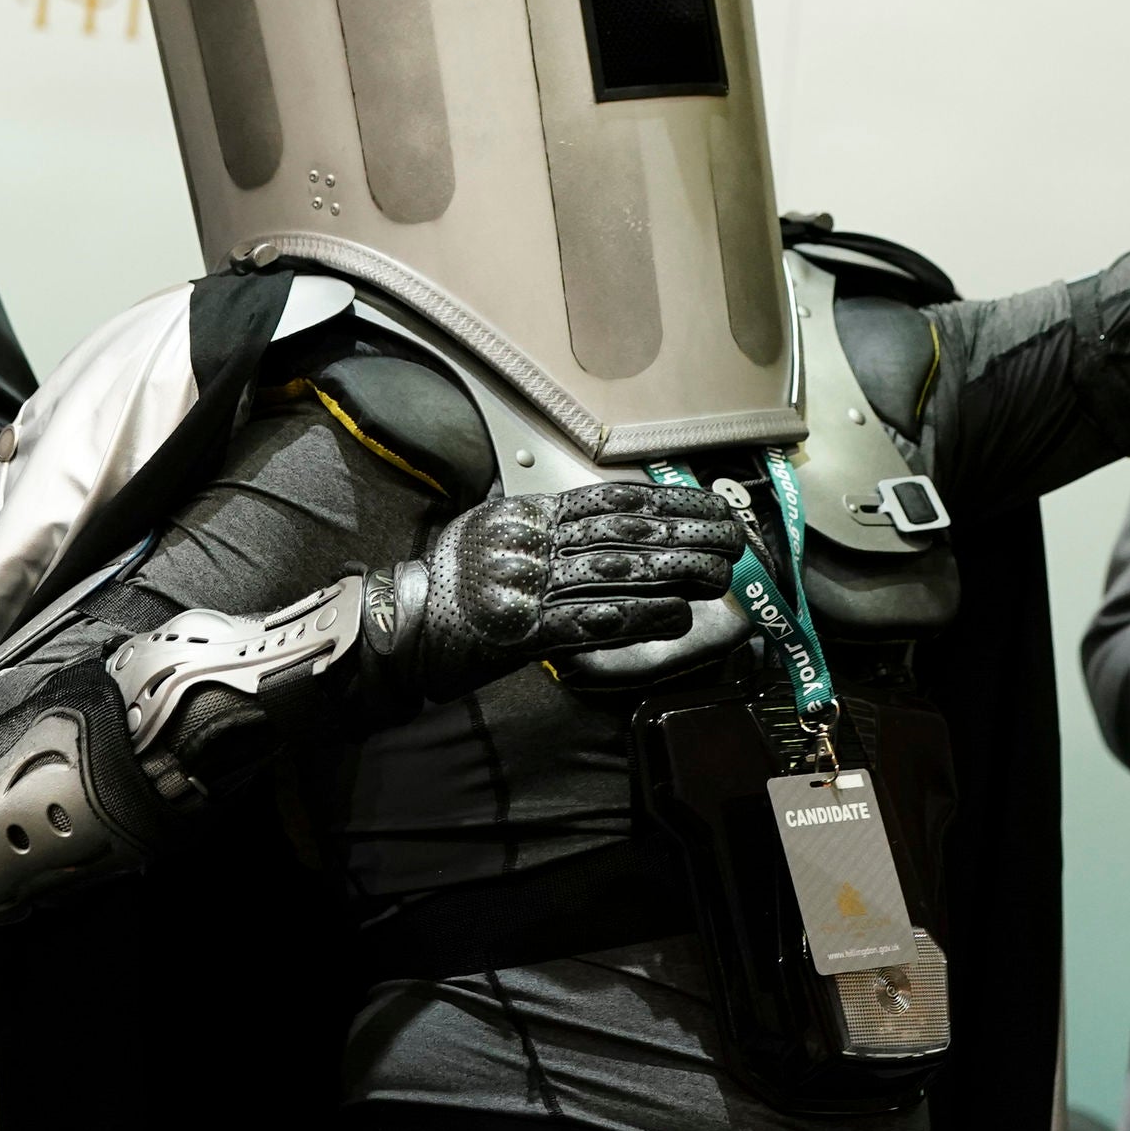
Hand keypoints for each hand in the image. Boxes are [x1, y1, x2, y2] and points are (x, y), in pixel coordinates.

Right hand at [366, 482, 742, 701]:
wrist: (394, 628)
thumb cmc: (446, 586)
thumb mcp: (489, 532)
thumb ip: (541, 524)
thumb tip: (603, 518)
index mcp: (525, 514)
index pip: (610, 499)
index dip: (669, 501)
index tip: (711, 505)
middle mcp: (528, 541)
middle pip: (624, 531)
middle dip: (687, 533)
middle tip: (735, 538)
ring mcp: (524, 585)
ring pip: (616, 571)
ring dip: (675, 571)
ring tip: (720, 573)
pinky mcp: (521, 631)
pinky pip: (591, 621)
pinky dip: (640, 617)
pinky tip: (678, 615)